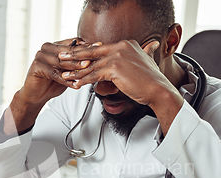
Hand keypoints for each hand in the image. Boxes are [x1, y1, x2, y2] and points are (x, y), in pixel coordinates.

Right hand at [6, 38, 91, 133]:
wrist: (36, 95)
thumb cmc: (52, 82)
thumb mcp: (67, 71)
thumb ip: (76, 63)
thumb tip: (96, 58)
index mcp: (55, 46)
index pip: (73, 43)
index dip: (87, 46)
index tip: (100, 49)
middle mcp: (47, 48)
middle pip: (68, 51)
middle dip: (83, 55)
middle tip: (95, 57)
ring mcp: (40, 56)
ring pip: (62, 62)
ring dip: (75, 66)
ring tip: (87, 69)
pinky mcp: (36, 67)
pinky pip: (54, 74)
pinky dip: (65, 80)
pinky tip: (75, 84)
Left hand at [58, 40, 183, 133]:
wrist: (158, 90)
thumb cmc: (151, 81)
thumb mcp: (146, 61)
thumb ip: (145, 52)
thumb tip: (150, 46)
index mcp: (126, 44)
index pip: (101, 48)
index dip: (87, 52)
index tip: (75, 54)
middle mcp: (121, 46)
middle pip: (92, 53)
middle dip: (74, 56)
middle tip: (61, 58)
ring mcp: (117, 56)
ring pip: (91, 65)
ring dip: (76, 72)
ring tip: (65, 76)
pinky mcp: (114, 68)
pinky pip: (94, 75)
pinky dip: (84, 80)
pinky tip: (76, 84)